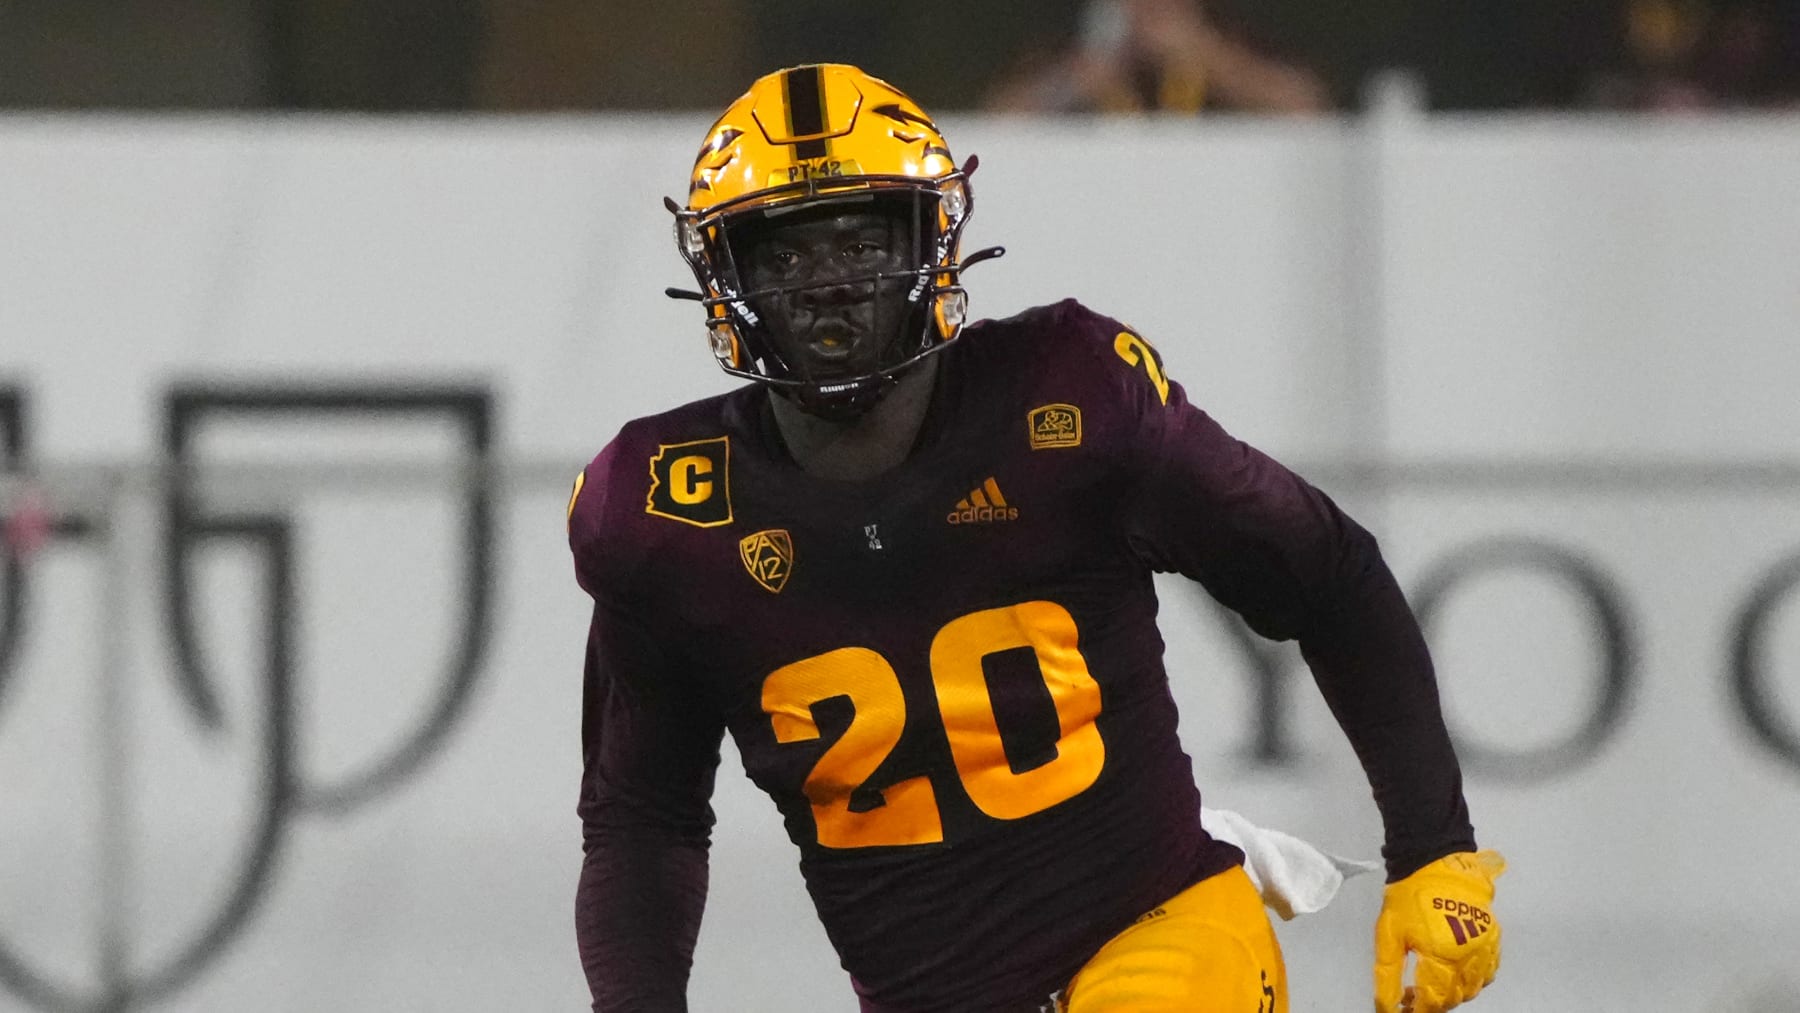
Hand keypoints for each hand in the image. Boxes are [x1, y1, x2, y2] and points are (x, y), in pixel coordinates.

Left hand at [1373, 850, 1504, 1011]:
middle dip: (1433, 1003)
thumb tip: (1387, 1008)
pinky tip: (1455, 973)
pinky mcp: (1494, 937)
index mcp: (1442, 954)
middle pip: (1455, 997)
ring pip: (1474, 989)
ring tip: (1431, 984)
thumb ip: (1388, 976)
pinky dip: (1473, 980)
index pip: (1433, 1000)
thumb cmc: (1408, 896)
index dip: (1418, 1010)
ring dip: (1453, 994)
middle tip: (1412, 995)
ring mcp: (1486, 947)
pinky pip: (1488, 972)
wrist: (1434, 860)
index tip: (1404, 1010)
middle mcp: (1469, 955)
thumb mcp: (1388, 935)